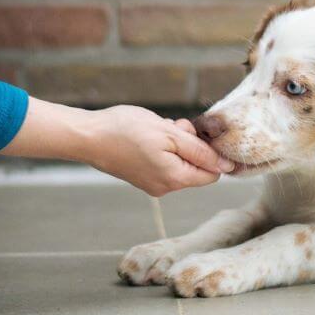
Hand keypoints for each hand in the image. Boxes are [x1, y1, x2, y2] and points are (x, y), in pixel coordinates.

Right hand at [0, 97, 233, 196]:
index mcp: (175, 179)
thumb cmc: (127, 131)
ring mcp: (153, 183)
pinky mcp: (143, 176)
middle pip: (197, 166)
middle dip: (191, 143)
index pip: (213, 173)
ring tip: (159, 128)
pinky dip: (164, 146)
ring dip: (177, 142)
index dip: (210, 150)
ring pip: (181, 161)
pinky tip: (150, 134)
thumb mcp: (170, 134)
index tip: (192, 133)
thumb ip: (200, 151)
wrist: (88, 136)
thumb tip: (227, 166)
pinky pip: (166, 161)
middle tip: (173, 127)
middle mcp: (166, 187)